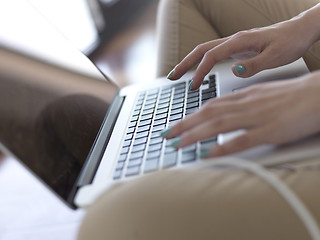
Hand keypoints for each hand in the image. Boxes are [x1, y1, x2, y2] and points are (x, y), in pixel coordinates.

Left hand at [162, 72, 319, 157]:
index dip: (190, 115)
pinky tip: (209, 154)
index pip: (210, 105)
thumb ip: (243, 104)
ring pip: (219, 124)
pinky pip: (242, 139)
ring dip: (196, 134)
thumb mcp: (262, 95)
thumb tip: (225, 112)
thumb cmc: (293, 96)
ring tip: (179, 143)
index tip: (175, 124)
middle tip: (167, 134)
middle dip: (184, 124)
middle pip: (208, 113)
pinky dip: (223, 147)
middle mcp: (246, 105)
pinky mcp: (270, 131)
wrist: (318, 94)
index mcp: (244, 97)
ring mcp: (257, 117)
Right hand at [167, 16, 317, 89]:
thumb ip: (254, 65)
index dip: (200, 71)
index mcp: (240, 42)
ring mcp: (234, 44)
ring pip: (205, 51)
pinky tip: (199, 72)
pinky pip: (214, 55)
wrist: (299, 32)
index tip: (193, 86)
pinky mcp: (237, 49)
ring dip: (190, 62)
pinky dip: (202, 63)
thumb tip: (235, 71)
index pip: (211, 56)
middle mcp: (233, 41)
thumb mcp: (276, 56)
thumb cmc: (290, 43)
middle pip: (201, 50)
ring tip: (179, 75)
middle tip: (171, 76)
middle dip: (184, 63)